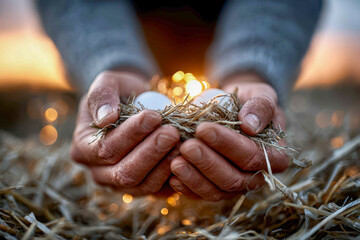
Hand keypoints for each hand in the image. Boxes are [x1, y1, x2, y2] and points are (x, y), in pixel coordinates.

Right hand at [70, 70, 179, 195]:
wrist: (136, 103)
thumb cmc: (120, 92)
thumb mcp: (108, 83)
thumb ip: (102, 95)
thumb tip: (105, 118)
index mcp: (83, 148)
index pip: (105, 148)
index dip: (131, 134)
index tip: (154, 116)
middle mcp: (99, 172)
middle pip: (124, 173)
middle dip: (151, 152)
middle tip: (172, 132)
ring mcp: (121, 184)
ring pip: (143, 185)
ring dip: (164, 165)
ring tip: (182, 143)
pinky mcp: (143, 188)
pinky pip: (158, 191)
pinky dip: (173, 176)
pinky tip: (186, 158)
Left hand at [169, 73, 288, 200]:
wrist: (234, 109)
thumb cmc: (248, 102)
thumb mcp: (260, 95)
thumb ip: (261, 106)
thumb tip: (250, 125)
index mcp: (274, 156)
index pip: (252, 156)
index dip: (227, 144)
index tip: (203, 129)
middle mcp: (257, 177)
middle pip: (234, 179)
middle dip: (208, 163)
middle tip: (186, 146)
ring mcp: (235, 186)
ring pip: (217, 192)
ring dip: (195, 178)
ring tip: (174, 162)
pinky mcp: (216, 189)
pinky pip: (202, 195)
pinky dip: (187, 188)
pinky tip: (172, 178)